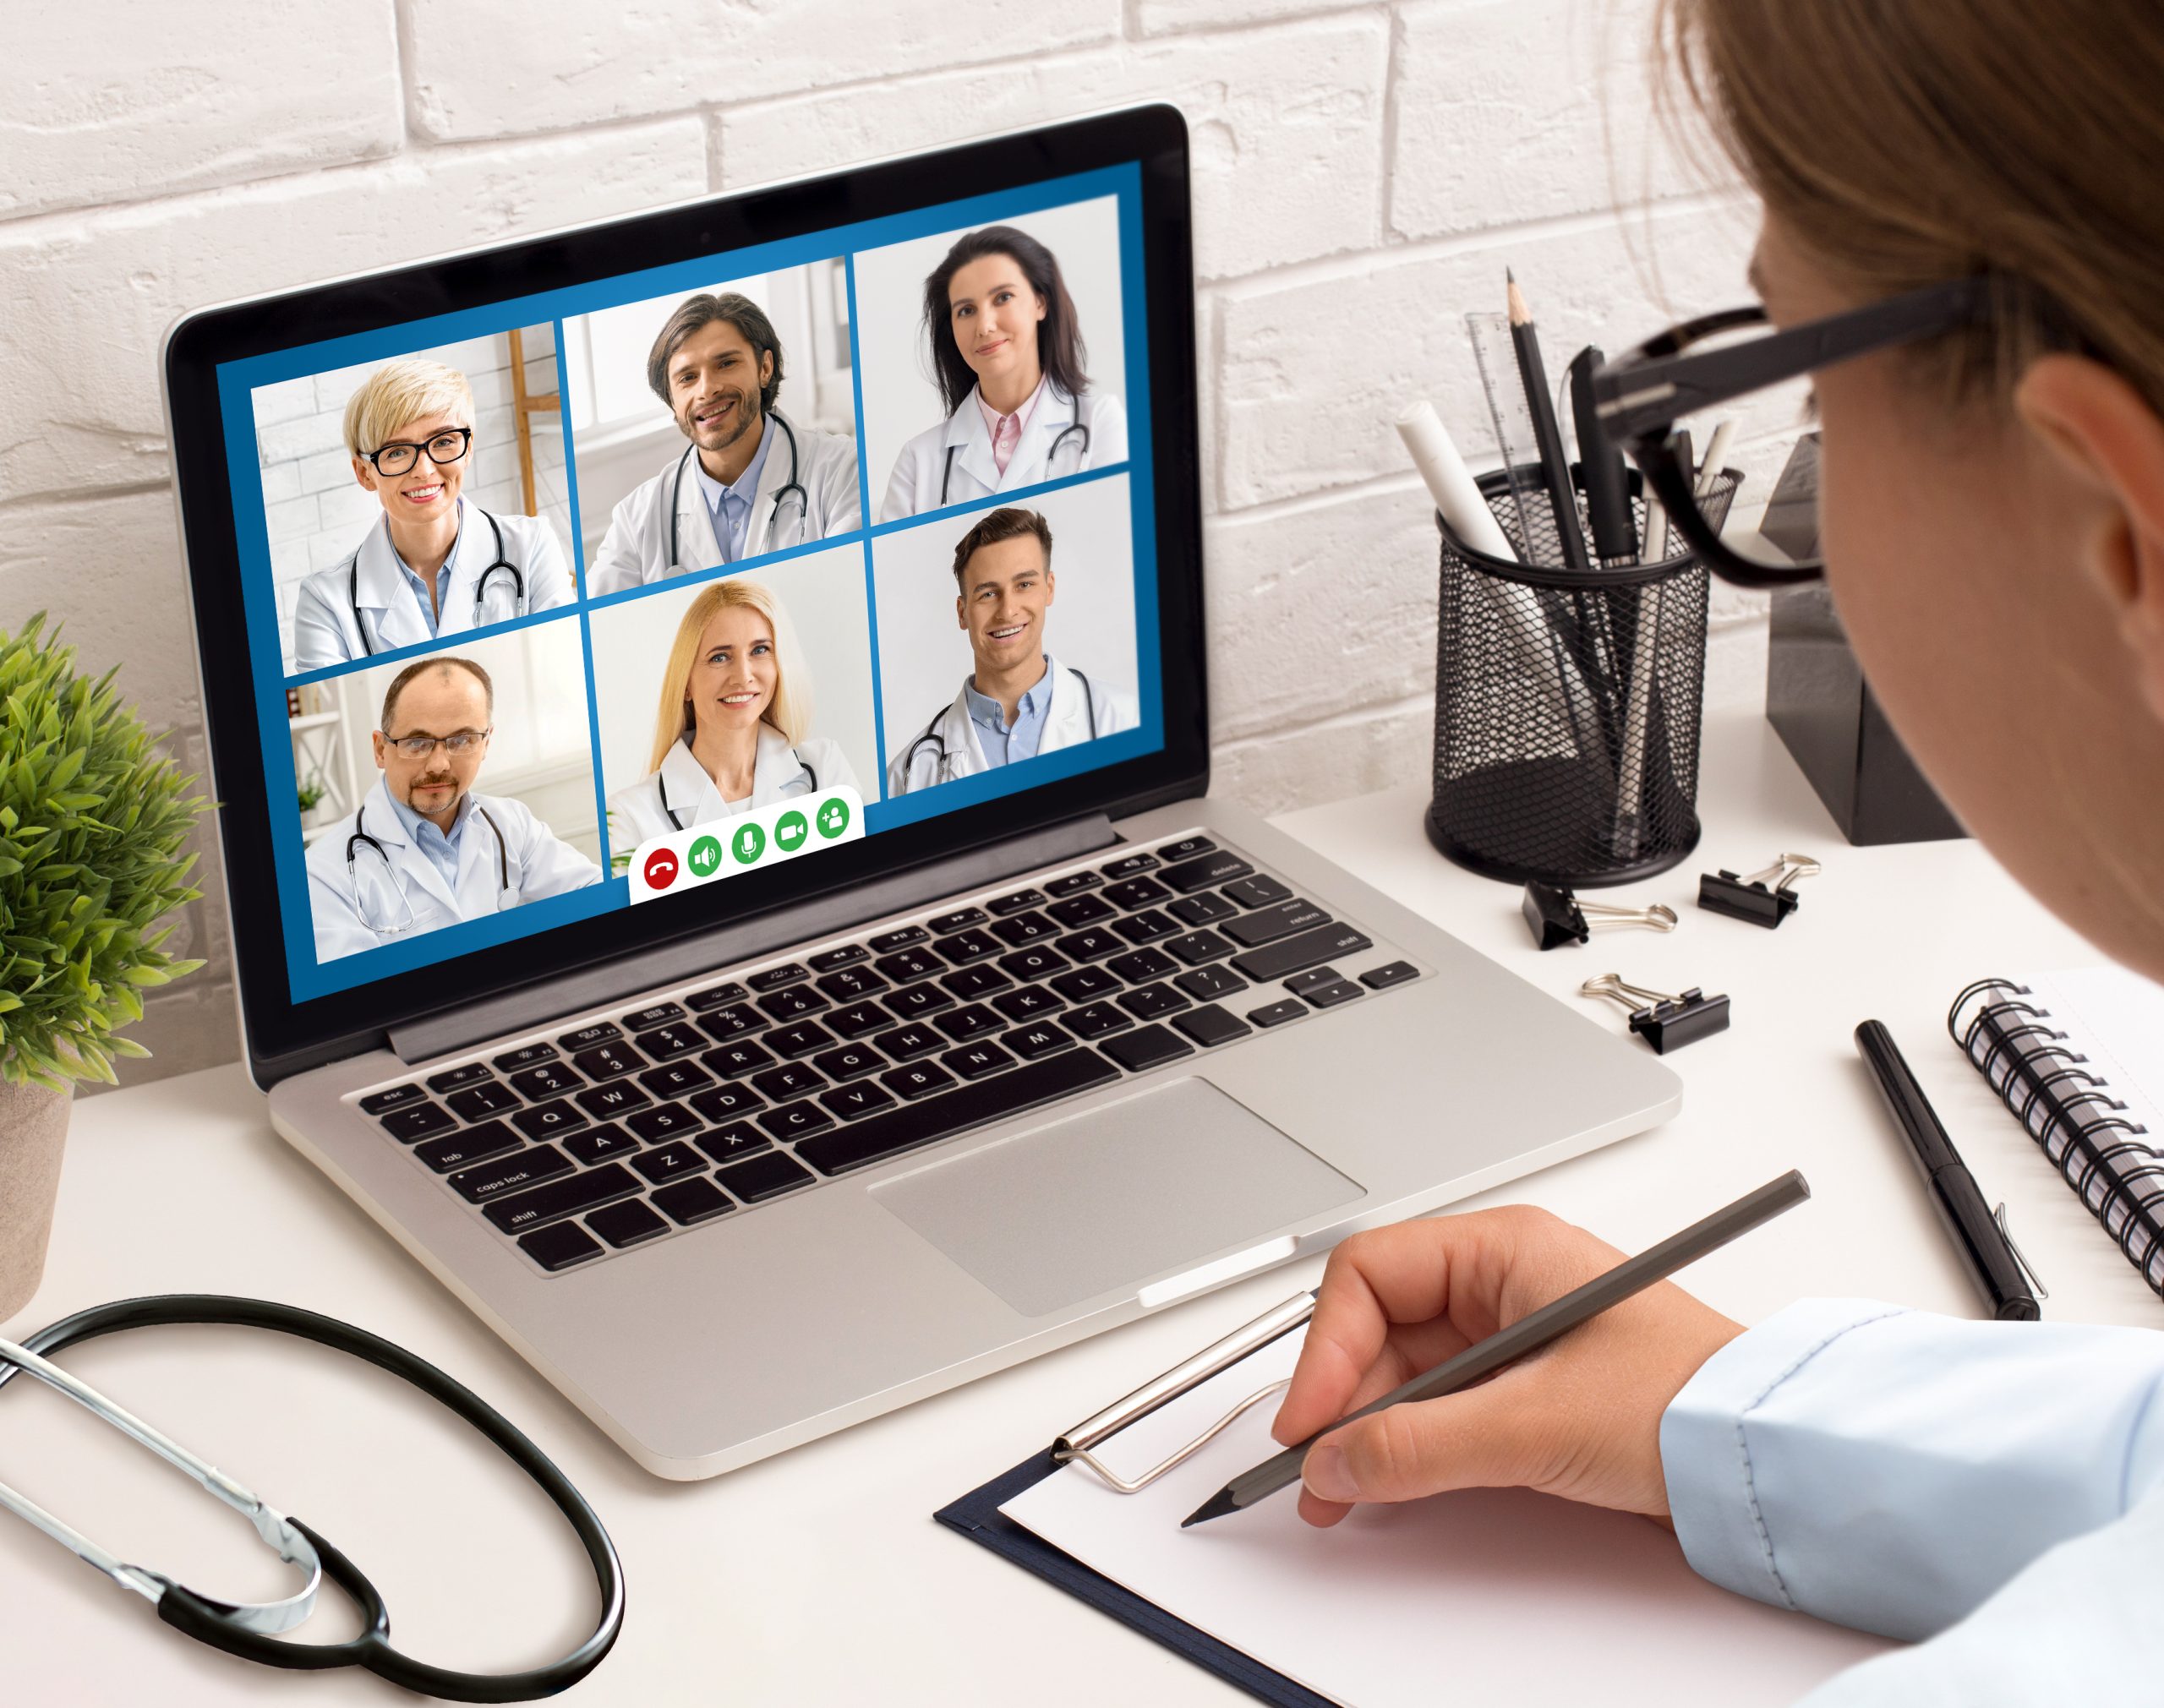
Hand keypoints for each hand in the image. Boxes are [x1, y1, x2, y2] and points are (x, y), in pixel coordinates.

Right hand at [1272, 1205, 1744, 1527]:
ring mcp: (1515, 1336)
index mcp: (1505, 1250)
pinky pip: (1442, 1408)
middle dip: (1342, 1399)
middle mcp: (1503, 1282)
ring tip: (1345, 1491)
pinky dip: (1408, 1446)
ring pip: (1406, 1372)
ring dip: (1369, 1430)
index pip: (1372, 1274)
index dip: (1328, 1347)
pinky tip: (1390, 1483)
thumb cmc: (1688, 1403)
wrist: (1769, 1457)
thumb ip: (1420, 1446)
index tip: (1308, 1421)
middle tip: (1319, 1468)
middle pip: (1380, 1327)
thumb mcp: (1535, 1423)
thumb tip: (1335, 1462)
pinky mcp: (1528, 1390)